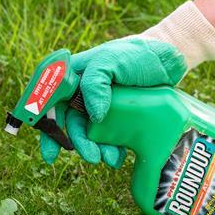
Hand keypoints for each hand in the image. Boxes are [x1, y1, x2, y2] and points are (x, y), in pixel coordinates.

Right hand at [39, 38, 186, 167]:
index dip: (47, 129)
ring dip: (97, 149)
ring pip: (91, 134)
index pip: (51, 103)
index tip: (51, 154)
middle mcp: (82, 94)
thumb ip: (94, 82)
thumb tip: (94, 117)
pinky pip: (109, 138)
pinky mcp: (117, 119)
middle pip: (71, 124)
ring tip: (111, 159)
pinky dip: (112, 150)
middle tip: (93, 158)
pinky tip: (119, 156)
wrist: (168, 62)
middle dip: (80, 144)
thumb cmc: (136, 55)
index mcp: (72, 78)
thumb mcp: (110, 60)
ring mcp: (100, 107)